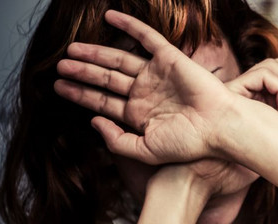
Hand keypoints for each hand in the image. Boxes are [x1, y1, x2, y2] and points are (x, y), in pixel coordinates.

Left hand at [53, 10, 239, 164]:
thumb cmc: (189, 144)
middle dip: (83, 72)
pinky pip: (146, 37)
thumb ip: (117, 142)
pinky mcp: (169, 59)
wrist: (219, 127)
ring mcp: (157, 75)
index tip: (58, 87)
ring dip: (95, 54)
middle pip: (107, 79)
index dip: (80, 94)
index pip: (103, 101)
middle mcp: (146, 93)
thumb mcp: (146, 151)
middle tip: (59, 66)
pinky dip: (128, 26)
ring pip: (119, 59)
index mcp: (140, 115)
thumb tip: (92, 122)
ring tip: (71, 50)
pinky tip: (109, 18)